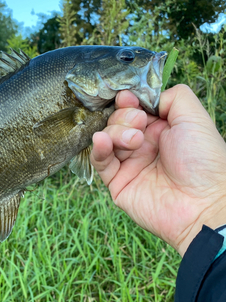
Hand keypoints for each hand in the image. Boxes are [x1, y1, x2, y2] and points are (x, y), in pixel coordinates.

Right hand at [91, 84, 225, 255]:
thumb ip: (173, 96)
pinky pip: (100, 161)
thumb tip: (147, 97)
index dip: (129, 101)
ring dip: (116, 132)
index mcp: (162, 129)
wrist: (201, 205)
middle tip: (139, 124)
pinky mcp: (118, 183)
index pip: (135, 108)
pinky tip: (102, 141)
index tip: (129, 98)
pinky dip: (98, 148)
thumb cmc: (203, 162)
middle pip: (118, 120)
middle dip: (124, 117)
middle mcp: (144, 145)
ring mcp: (130, 164)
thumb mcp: (194, 118)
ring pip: (107, 137)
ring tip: (134, 141)